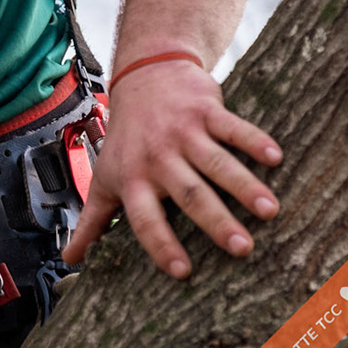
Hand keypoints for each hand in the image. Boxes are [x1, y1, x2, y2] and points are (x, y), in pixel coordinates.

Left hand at [62, 56, 281, 278]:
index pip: (145, 219)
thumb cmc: (126, 138)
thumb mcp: (104, 177)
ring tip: (270, 210)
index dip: (161, 244)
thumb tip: (71, 259)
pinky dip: (254, 141)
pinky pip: (233, 127)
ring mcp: (183, 132)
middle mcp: (158, 156)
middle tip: (243, 248)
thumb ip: (93, 220)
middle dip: (216, 221)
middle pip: (190, 194)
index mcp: (134, 178)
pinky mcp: (206, 109)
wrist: (142, 75)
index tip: (184, 272)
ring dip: (245, 186)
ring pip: (217, 163)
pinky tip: (276, 158)